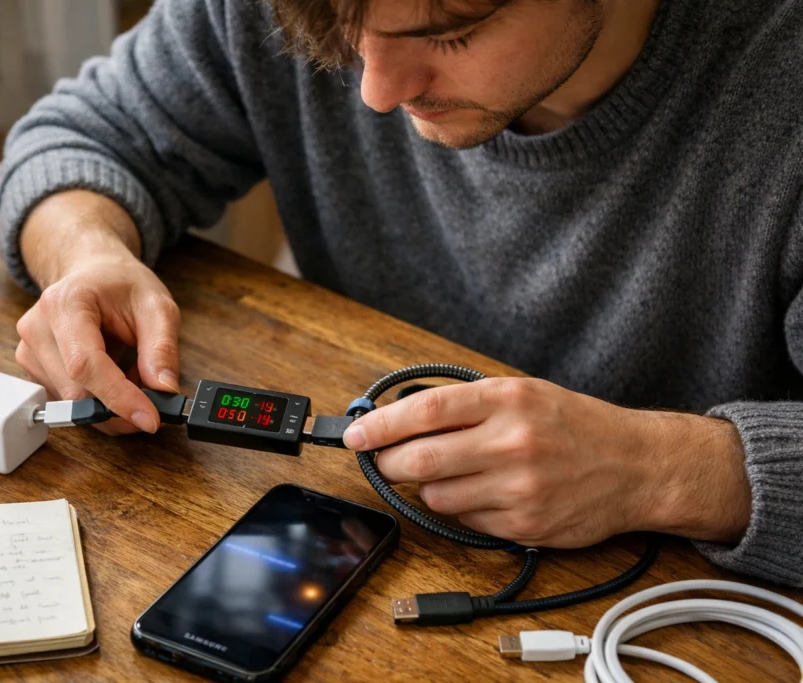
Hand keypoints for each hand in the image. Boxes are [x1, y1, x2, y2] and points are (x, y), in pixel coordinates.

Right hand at [15, 191, 180, 435]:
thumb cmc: (121, 285)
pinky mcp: (32, 370)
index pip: (84, 365)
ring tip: (128, 368)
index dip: (118, 397)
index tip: (150, 418)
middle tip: (152, 390)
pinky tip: (110, 373)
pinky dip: (97, 399)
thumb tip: (163, 390)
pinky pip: (68, 402)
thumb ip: (162, 347)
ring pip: (73, 403)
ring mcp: (29, 351)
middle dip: (120, 402)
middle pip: (77, 392)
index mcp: (64, 303)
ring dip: (110, 401)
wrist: (92, 273)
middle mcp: (37, 328)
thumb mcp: (156, 305)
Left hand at [342, 377, 750, 547]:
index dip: (380, 425)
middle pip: (419, 460)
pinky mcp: (524, 526)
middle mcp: (512, 442)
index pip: (425, 411)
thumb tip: (401, 417)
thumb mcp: (523, 393)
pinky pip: (465, 521)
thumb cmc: (574, 425)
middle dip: (389, 464)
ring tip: (452, 474)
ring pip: (436, 496)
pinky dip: (462, 509)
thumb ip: (466, 403)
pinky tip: (486, 494)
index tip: (355, 435)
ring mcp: (518, 488)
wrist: (637, 466)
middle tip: (382, 461)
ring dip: (428, 488)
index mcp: (507, 400)